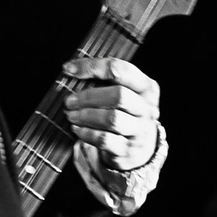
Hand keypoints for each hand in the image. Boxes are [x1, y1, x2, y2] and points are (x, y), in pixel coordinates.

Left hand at [62, 56, 161, 172]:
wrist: (139, 148)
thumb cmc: (125, 113)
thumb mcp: (124, 93)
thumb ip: (104, 80)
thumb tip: (71, 70)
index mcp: (146, 87)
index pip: (119, 69)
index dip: (92, 67)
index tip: (69, 69)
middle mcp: (147, 108)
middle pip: (119, 95)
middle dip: (88, 96)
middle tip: (69, 101)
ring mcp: (140, 130)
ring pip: (112, 119)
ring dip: (86, 115)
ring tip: (71, 115)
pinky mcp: (128, 149)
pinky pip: (104, 139)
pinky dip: (86, 133)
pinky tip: (76, 129)